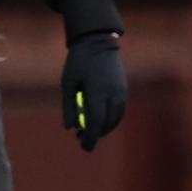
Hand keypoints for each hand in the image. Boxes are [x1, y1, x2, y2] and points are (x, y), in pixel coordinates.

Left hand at [61, 31, 126, 151]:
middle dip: (95, 134)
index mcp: (98, 91)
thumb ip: (69, 106)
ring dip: (103, 127)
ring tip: (85, 130)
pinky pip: (119, 110)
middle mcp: (113, 93)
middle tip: (80, 140)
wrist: (97, 43)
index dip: (91, 137)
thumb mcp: (67, 83)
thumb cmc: (78, 62)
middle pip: (107, 123)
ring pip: (115, 118)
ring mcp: (121, 91)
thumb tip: (69, 128)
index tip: (84, 147)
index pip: (96, 121)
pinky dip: (109, 119)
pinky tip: (97, 119)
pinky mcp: (123, 89)